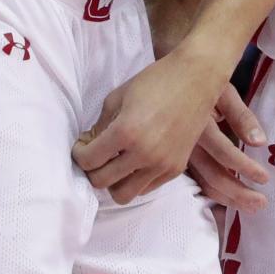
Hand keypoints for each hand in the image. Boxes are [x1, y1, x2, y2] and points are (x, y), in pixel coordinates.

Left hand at [73, 52, 224, 205]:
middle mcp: (144, 153)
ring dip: (114, 181)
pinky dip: (135, 180)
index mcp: (126, 131)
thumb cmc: (155, 81)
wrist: (196, 78)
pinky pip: (146, 189)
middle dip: (92, 170)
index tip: (82, 145)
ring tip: (115, 163)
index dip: (78, 153)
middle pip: (101, 182)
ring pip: (124, 195)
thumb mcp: (118, 97)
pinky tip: (134, 161)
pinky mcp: (176, 169)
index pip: (88, 161)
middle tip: (95, 155)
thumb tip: (90, 145)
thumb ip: (100, 125)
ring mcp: (162, 165)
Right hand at [188, 85, 269, 212]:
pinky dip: (212, 194)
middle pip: (212, 175)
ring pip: (203, 182)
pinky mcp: (176, 157)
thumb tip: (259, 141)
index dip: (245, 167)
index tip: (265, 178)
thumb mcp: (223, 91)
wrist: (169, 76)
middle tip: (261, 204)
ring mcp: (178, 153)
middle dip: (238, 192)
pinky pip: (194, 181)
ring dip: (227, 197)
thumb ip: (241, 116)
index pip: (224, 152)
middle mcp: (186, 143)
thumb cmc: (200, 81)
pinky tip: (226, 203)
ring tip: (250, 207)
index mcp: (199, 123)